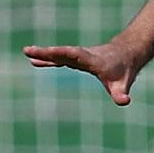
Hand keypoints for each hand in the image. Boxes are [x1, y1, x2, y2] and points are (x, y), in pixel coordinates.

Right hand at [23, 40, 140, 105]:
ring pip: (60, 54)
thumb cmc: (124, 71)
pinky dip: (48, 59)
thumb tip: (124, 102)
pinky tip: (33, 61)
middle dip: (48, 52)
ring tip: (27, 52)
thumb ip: (121, 94)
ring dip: (44, 54)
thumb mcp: (123, 84)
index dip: (65, 53)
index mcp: (95, 61)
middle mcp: (85, 55)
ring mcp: (79, 56)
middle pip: (64, 52)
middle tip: (30, 51)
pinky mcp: (75, 59)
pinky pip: (59, 58)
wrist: (126, 54)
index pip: (78, 56)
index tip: (52, 51)